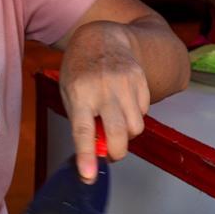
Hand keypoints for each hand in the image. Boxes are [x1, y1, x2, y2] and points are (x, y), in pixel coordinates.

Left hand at [59, 21, 149, 182]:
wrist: (101, 38)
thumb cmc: (80, 72)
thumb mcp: (71, 95)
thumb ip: (82, 123)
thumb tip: (96, 154)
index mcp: (80, 94)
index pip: (83, 131)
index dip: (87, 156)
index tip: (89, 175)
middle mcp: (103, 89)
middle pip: (119, 133)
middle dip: (117, 152)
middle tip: (111, 153)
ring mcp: (125, 83)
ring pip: (135, 128)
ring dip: (126, 134)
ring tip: (115, 122)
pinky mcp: (141, 80)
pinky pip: (144, 113)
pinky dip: (135, 117)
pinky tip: (124, 105)